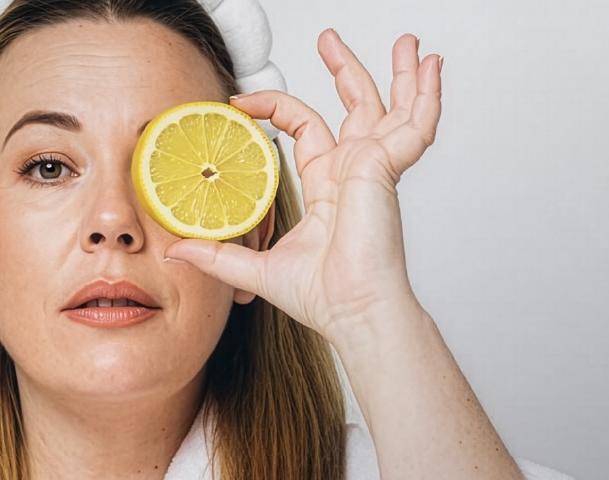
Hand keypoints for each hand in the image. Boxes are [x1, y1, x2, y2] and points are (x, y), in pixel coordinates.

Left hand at [166, 30, 441, 351]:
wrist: (351, 310)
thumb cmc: (320, 297)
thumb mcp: (252, 268)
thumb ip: (215, 254)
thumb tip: (175, 248)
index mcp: (326, 188)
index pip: (302, 129)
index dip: (274, 109)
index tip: (243, 101)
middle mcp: (352, 172)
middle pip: (352, 107)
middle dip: (345, 70)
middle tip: (330, 40)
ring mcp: (372, 168)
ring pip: (389, 106)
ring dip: (400, 74)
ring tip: (407, 44)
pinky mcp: (384, 168)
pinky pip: (414, 125)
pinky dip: (428, 97)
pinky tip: (434, 70)